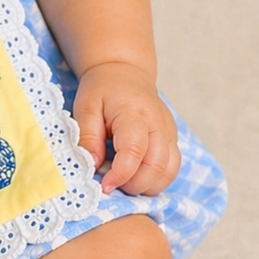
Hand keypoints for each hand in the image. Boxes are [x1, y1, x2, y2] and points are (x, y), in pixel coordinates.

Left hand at [72, 62, 180, 195]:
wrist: (125, 73)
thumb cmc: (102, 90)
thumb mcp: (86, 107)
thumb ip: (88, 136)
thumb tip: (93, 165)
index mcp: (134, 113)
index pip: (135, 151)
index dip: (121, 174)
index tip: (104, 186)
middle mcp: (158, 123)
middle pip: (156, 166)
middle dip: (134, 185)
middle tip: (112, 186)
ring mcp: (169, 132)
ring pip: (169, 171)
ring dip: (147, 186)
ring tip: (123, 183)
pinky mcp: (172, 139)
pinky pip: (172, 168)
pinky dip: (156, 180)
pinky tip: (136, 178)